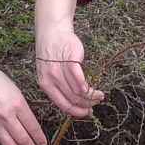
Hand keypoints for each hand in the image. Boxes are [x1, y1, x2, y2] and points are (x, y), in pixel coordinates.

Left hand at [32, 0, 102, 118]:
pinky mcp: (69, 60)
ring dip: (91, 95)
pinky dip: (86, 85)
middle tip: (96, 104)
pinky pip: (78, 77)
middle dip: (86, 104)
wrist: (52, 31)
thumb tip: (74, 102)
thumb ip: (59, 86)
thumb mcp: (50, 72)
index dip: (76, 111)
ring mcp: (59, 70)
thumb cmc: (53, 53)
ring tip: (99, 95)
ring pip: (77, 90)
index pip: (62, 104)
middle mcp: (50, 79)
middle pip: (72, 98)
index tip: (86, 113)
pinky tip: (93, 88)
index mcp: (45, 85)